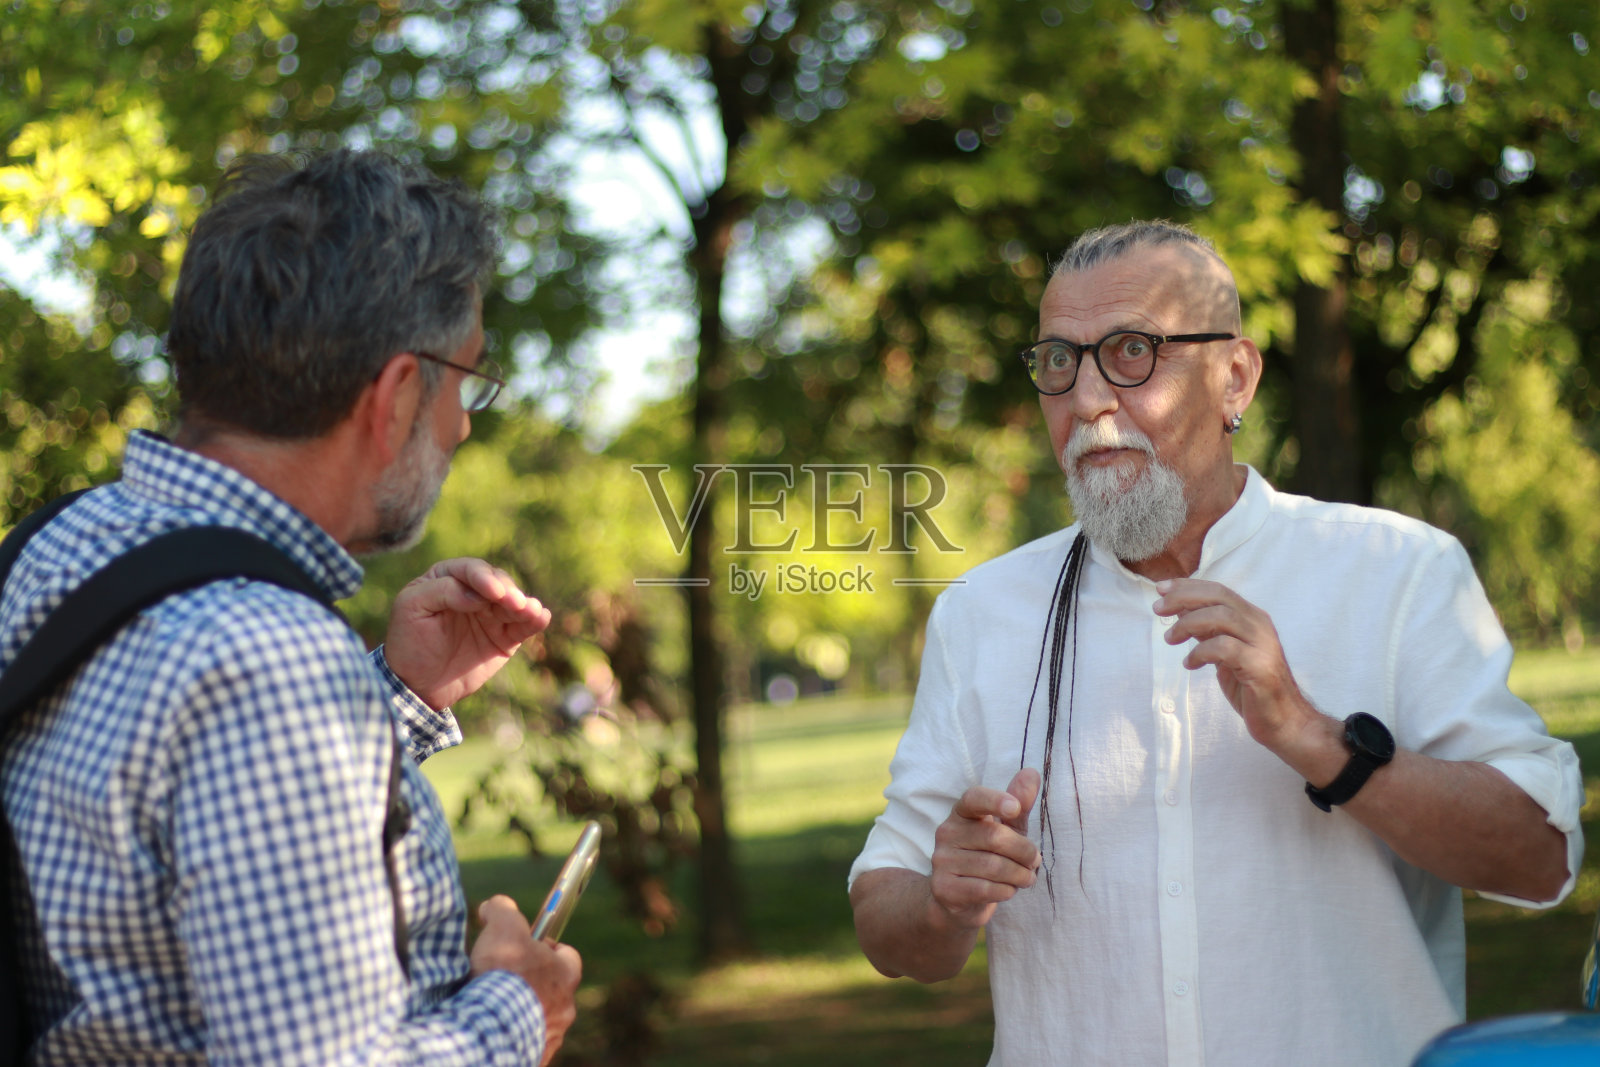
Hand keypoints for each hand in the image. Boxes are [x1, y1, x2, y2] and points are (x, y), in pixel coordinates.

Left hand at [383, 559, 550, 709]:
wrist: (417, 685)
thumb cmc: (409, 642)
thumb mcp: (412, 607)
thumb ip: (442, 591)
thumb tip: (478, 595)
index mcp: (448, 578)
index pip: (470, 570)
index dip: (483, 578)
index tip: (492, 592)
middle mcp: (474, 592)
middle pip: (498, 582)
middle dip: (507, 591)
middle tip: (514, 603)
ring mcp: (491, 615)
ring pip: (514, 602)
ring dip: (525, 604)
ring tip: (531, 610)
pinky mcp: (505, 638)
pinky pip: (523, 626)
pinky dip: (535, 620)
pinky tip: (541, 617)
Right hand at [470, 895, 581, 1066]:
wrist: (490, 1030)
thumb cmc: (503, 976)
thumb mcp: (503, 927)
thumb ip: (503, 910)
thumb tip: (495, 905)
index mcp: (566, 976)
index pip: (568, 956)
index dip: (548, 948)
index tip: (528, 946)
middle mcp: (565, 1010)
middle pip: (552, 990)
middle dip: (532, 982)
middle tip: (504, 978)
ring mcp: (550, 1037)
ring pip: (539, 1018)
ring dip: (520, 1011)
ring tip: (493, 1006)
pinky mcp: (534, 1058)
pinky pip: (524, 1042)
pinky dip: (511, 1034)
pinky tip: (491, 1027)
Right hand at [928, 769, 1040, 929]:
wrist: (956, 899)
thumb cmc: (987, 856)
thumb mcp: (1006, 829)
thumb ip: (1018, 803)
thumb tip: (1032, 772)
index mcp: (961, 813)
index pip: (974, 798)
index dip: (994, 800)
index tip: (1014, 808)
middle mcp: (946, 833)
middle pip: (995, 836)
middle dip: (1025, 851)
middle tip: (1035, 861)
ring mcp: (942, 861)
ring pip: (994, 866)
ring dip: (1020, 875)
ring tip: (1027, 878)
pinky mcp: (944, 888)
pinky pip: (985, 889)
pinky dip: (1006, 891)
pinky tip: (1009, 890)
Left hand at [1153, 578, 1327, 759]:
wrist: (1284, 721)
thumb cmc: (1250, 687)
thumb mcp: (1224, 652)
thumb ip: (1208, 630)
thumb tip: (1180, 610)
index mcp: (1252, 618)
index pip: (1219, 590)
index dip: (1188, 586)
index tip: (1160, 588)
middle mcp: (1260, 626)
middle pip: (1219, 597)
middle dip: (1184, 597)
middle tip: (1158, 609)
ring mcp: (1263, 645)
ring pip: (1222, 617)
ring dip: (1188, 623)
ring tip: (1170, 638)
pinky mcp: (1260, 667)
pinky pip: (1224, 648)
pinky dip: (1200, 652)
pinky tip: (1190, 664)